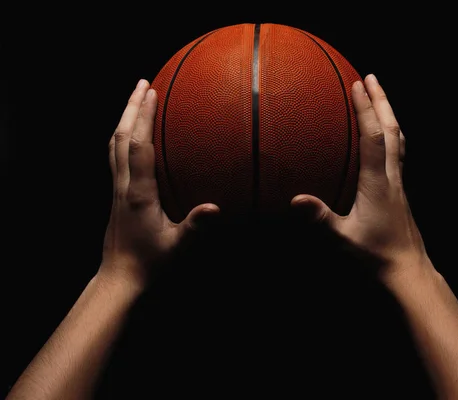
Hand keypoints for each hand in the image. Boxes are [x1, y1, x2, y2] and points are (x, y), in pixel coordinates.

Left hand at [100, 79, 218, 287]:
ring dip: (124, 118)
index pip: (137, 146)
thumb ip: (195, 227)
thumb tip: (215, 208)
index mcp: (137, 193)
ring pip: (114, 145)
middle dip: (130, 107)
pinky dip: (123, 137)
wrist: (120, 279)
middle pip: (120, 137)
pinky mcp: (117, 195)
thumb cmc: (149, 263)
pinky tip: (133, 134)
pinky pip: (116, 157)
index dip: (142, 117)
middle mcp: (123, 186)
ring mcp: (117, 189)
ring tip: (135, 99)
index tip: (151, 92)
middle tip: (142, 83)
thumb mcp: (176, 247)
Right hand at [291, 74, 429, 281]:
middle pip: (392, 130)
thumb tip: (295, 201)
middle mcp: (392, 177)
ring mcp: (399, 183)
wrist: (409, 270)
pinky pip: (397, 153)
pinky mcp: (400, 191)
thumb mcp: (345, 239)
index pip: (374, 137)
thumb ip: (321, 219)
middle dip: (382, 101)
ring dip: (389, 113)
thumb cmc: (377, 256)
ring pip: (398, 139)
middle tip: (371, 77)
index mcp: (378, 183)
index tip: (358, 84)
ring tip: (380, 95)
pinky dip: (391, 134)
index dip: (366, 109)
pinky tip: (385, 135)